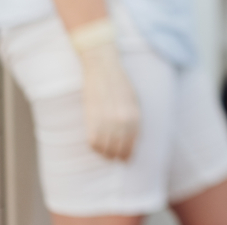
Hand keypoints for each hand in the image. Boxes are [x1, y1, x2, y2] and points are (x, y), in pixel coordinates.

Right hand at [71, 20, 139, 160]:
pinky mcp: (91, 117)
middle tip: (115, 159)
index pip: (132, 142)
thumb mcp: (133, 99)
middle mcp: (122, 119)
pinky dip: (94, 147)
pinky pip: (92, 141)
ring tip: (105, 155)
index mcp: (135, 114)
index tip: (126, 159)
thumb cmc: (119, 82)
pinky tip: (96, 146)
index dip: (128, 153)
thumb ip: (133, 117)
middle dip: (117, 156)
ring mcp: (106, 119)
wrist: (103, 66)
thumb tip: (131, 136)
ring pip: (105, 147)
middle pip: (119, 148)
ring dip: (105, 153)